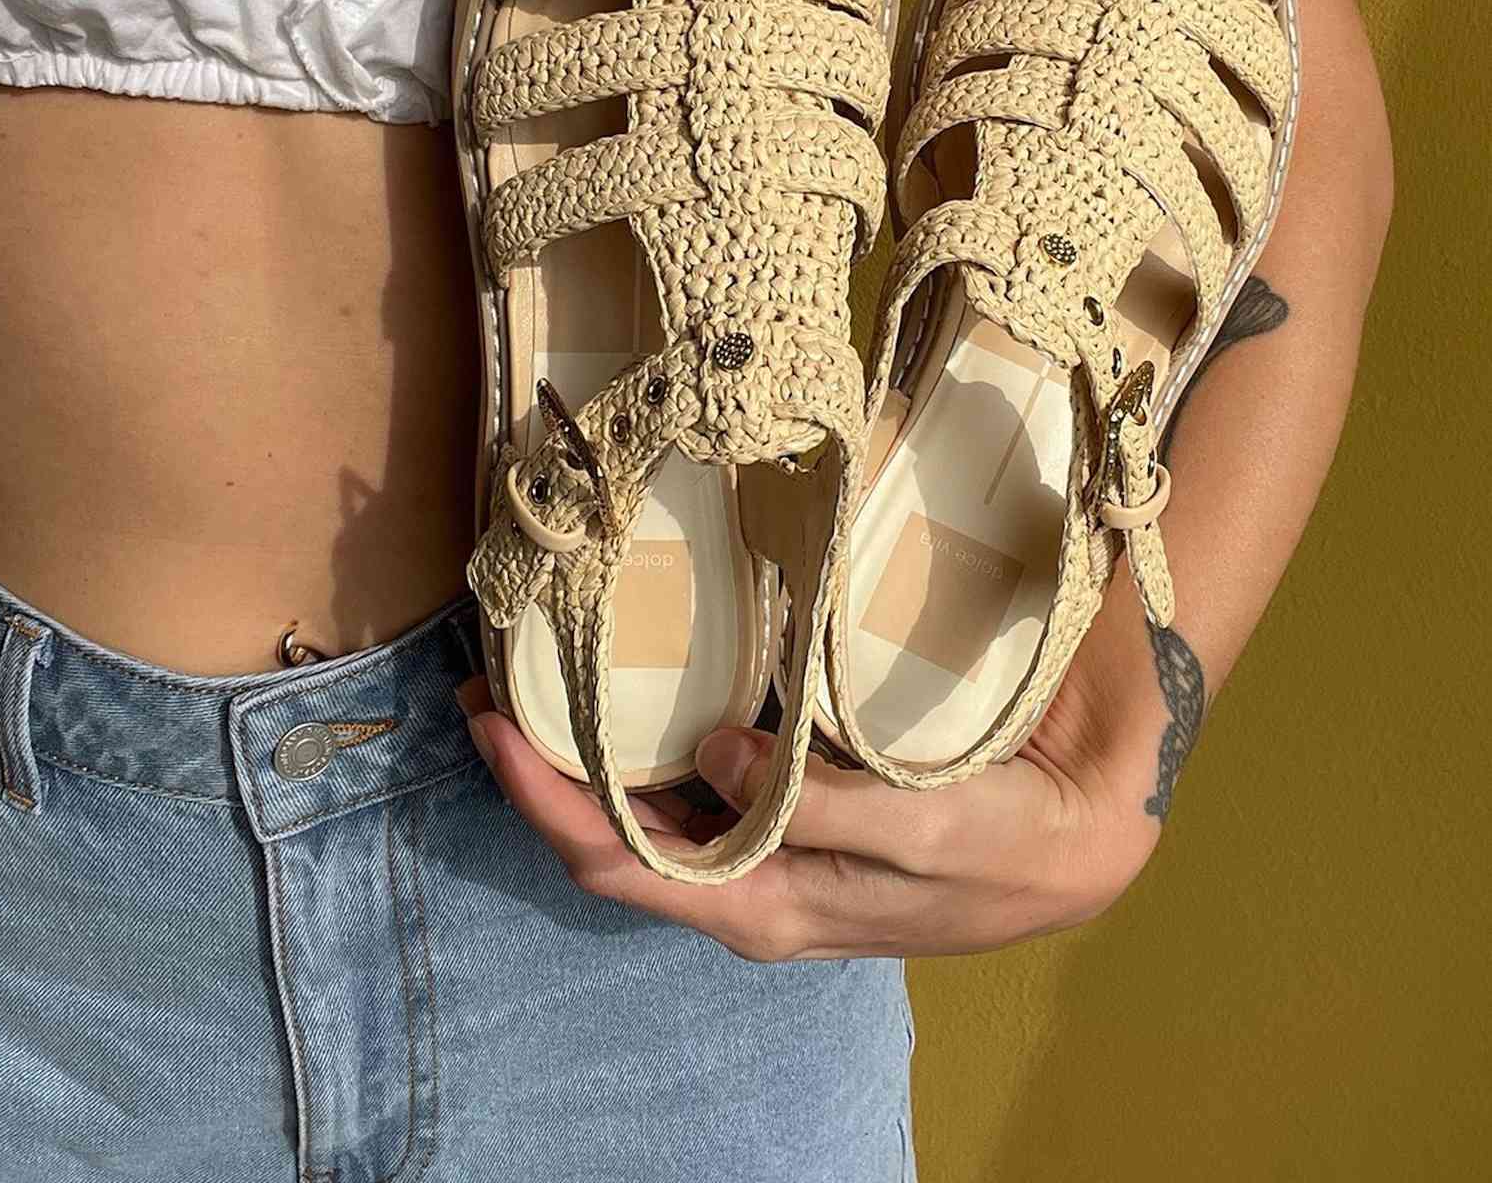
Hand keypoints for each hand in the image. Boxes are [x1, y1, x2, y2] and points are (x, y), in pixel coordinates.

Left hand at [453, 654, 1164, 961]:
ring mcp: (771, 844)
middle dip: (543, 771)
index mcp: (769, 904)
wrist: (1089, 828)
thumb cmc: (1015, 839)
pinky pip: (695, 780)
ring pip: (648, 810)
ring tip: (538, 672)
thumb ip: (824, 809)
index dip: (543, 801)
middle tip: (490, 680)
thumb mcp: (932, 832)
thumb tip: (712, 757)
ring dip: (588, 751)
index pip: (618, 866)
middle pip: (614, 840)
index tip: (490, 722)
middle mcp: (751, 881)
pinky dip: (649, 737)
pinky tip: (635, 683)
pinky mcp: (797, 803)